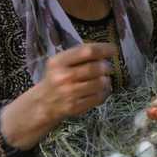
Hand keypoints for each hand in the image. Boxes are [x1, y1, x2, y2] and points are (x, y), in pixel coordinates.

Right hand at [0, 43, 115, 149]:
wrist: (43, 103)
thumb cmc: (56, 78)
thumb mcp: (60, 62)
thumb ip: (79, 55)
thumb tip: (106, 51)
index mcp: (59, 61)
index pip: (87, 51)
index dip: (104, 49)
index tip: (113, 49)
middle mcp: (63, 77)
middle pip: (95, 68)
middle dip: (106, 66)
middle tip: (107, 67)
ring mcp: (69, 93)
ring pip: (100, 83)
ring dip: (106, 80)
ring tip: (103, 79)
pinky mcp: (75, 106)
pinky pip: (99, 97)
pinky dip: (104, 92)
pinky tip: (101, 90)